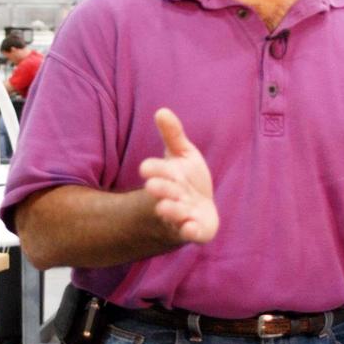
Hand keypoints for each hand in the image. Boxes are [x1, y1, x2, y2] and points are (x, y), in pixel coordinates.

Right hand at [139, 108, 218, 244]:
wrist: (198, 210)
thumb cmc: (186, 179)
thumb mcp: (182, 154)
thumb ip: (173, 135)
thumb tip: (161, 111)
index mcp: (166, 177)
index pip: (155, 171)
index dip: (152, 170)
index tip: (146, 168)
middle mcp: (171, 197)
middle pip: (163, 193)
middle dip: (160, 189)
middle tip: (153, 187)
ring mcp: (182, 215)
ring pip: (174, 214)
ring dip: (171, 210)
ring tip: (166, 207)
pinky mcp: (195, 230)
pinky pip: (191, 233)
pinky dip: (190, 231)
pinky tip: (190, 227)